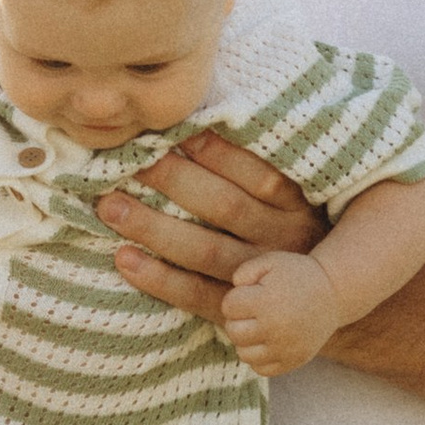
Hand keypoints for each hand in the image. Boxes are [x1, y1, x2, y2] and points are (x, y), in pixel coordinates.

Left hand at [97, 131, 325, 324]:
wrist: (315, 303)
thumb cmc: (291, 228)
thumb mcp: (298, 190)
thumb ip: (264, 158)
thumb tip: (203, 112)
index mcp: (300, 204)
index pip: (258, 173)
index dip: (216, 151)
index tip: (174, 130)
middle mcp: (285, 241)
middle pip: (225, 207)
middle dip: (174, 181)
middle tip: (129, 160)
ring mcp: (261, 280)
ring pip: (205, 251)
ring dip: (153, 228)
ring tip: (109, 206)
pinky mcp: (240, 312)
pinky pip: (196, 295)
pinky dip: (158, 279)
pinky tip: (123, 259)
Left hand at [219, 248, 341, 376]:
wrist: (333, 293)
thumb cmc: (297, 275)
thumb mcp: (271, 261)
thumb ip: (244, 271)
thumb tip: (234, 288)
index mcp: (267, 302)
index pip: (229, 307)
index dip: (236, 298)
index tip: (251, 294)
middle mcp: (276, 328)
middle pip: (233, 331)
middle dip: (238, 319)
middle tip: (252, 311)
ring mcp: (285, 348)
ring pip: (243, 353)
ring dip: (246, 340)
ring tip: (259, 326)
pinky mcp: (293, 361)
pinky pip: (261, 369)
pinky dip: (259, 357)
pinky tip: (268, 341)